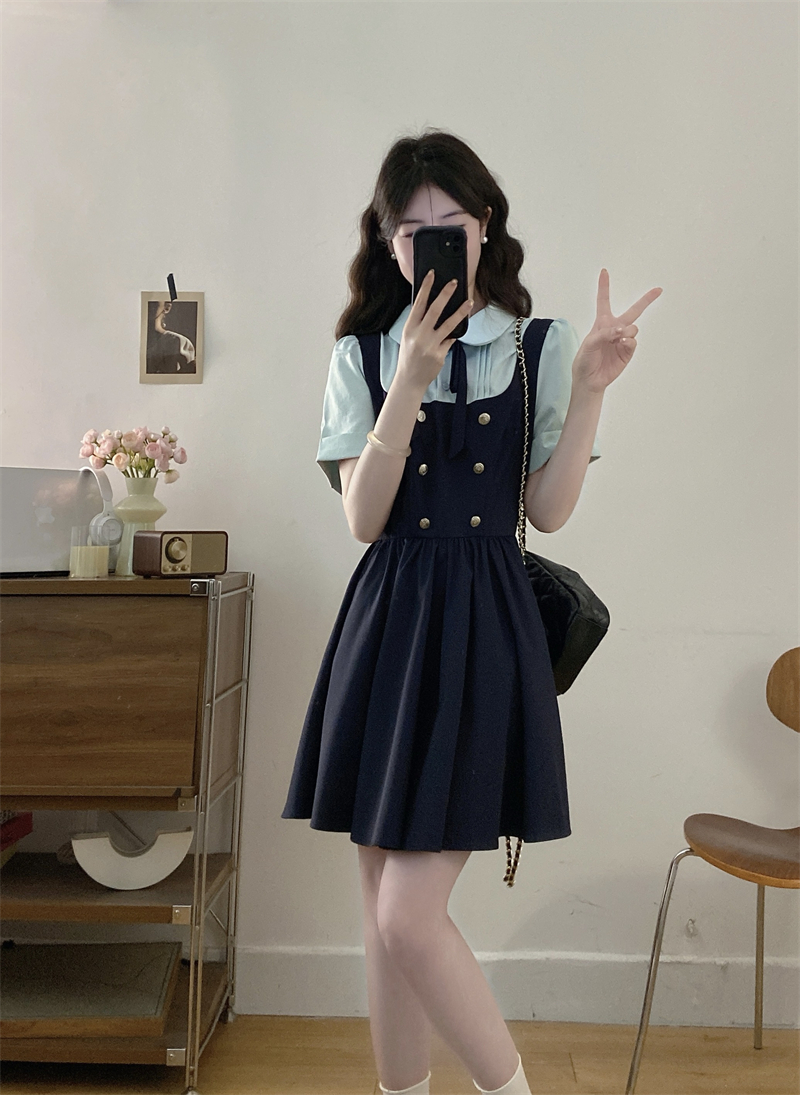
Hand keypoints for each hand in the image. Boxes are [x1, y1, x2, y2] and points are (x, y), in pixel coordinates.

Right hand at [396, 270, 473, 391]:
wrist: (409, 380)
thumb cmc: (409, 357)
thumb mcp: (408, 337)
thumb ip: (419, 324)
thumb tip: (434, 307)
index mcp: (409, 328)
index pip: (418, 303)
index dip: (425, 287)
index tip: (432, 274)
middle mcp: (419, 335)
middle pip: (435, 310)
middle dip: (445, 294)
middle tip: (454, 282)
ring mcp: (430, 345)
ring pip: (448, 324)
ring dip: (460, 311)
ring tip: (468, 302)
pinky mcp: (440, 354)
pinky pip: (450, 340)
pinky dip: (454, 334)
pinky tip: (459, 328)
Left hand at [572, 269, 661, 393]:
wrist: (589, 379)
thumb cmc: (585, 360)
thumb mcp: (589, 344)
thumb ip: (604, 334)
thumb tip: (622, 331)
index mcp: (602, 323)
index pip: (604, 301)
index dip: (604, 286)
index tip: (604, 271)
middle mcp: (614, 329)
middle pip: (634, 311)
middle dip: (646, 300)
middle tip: (658, 289)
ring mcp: (623, 340)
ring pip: (633, 327)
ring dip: (627, 330)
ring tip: (618, 338)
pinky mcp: (628, 351)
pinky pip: (633, 341)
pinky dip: (629, 341)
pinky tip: (622, 344)